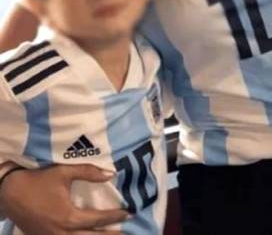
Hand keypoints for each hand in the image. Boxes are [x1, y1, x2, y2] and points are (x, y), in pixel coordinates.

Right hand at [0, 165, 128, 234]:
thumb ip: (88, 172)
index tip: (129, 214)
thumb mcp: (63, 172)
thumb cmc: (37, 180)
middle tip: (126, 233)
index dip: (115, 217)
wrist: (8, 192)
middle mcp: (61, 232)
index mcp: (68, 217)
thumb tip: (110, 174)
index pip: (98, 220)